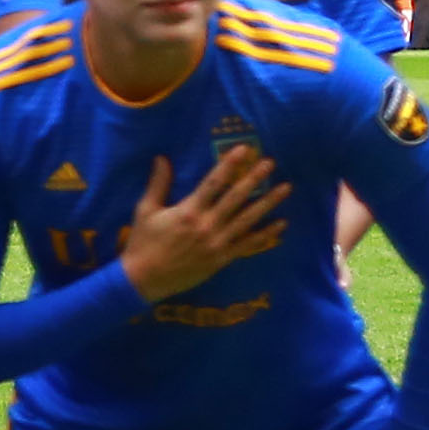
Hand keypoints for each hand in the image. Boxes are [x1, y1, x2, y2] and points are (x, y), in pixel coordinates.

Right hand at [116, 148, 289, 301]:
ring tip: (285, 188)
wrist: (143, 279)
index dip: (229, 164)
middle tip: (270, 163)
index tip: (243, 150)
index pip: (213, 182)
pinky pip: (248, 245)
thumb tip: (162, 158)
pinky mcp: (222, 258)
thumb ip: (157, 184)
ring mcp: (217, 243)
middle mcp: (206, 225)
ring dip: (268, 203)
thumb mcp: (145, 211)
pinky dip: (266, 235)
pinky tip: (281, 224)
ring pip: (248, 219)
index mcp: (188, 211)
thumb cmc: (142, 243)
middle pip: (236, 197)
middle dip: (254, 178)